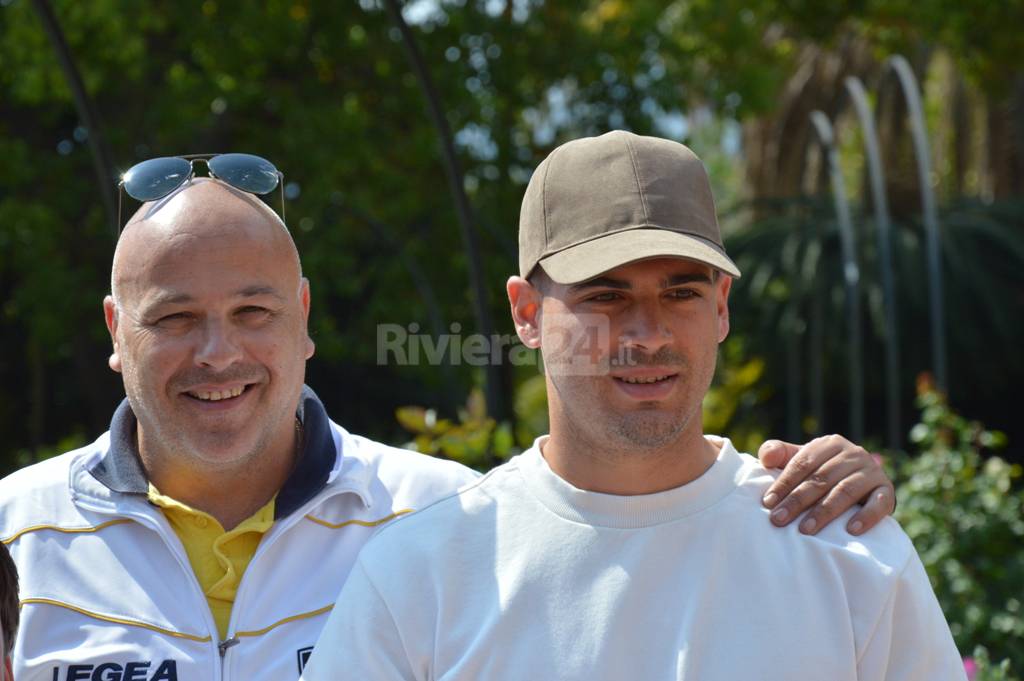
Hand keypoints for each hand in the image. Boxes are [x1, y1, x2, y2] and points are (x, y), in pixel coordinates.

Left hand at [757, 435, 894, 535]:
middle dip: (797, 501)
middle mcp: (853, 453)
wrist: (863, 486)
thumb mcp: (801, 459)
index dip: (784, 483)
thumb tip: (765, 458)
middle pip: (821, 478)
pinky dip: (866, 516)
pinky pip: (879, 504)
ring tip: (805, 529)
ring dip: (824, 511)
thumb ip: (779, 453)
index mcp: (829, 444)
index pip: (802, 463)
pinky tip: (851, 530)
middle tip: (779, 520)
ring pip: (845, 491)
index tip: (768, 503)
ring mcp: (872, 472)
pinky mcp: (887, 491)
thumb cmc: (822, 472)